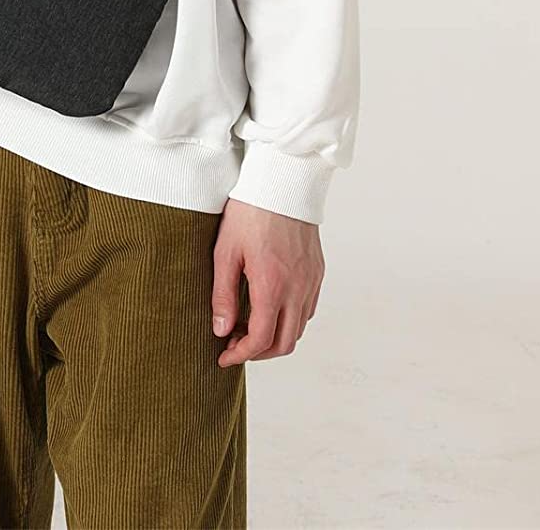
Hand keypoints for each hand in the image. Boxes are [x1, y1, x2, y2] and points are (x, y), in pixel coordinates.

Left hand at [210, 197, 324, 366]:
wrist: (282, 182)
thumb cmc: (250, 211)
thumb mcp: (225, 251)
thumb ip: (223, 294)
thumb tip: (221, 330)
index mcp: (272, 286)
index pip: (261, 339)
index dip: (241, 354)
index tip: (224, 356)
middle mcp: (297, 289)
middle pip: (285, 343)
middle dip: (259, 352)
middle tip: (235, 343)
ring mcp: (311, 281)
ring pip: (299, 328)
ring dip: (276, 337)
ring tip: (249, 325)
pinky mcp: (318, 272)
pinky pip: (308, 309)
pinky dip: (290, 319)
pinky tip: (270, 307)